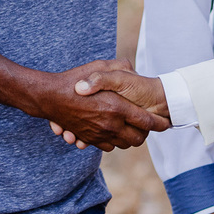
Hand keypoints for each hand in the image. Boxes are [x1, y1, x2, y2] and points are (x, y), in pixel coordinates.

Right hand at [40, 59, 168, 151]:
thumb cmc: (74, 79)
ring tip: (134, 128)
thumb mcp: (100, 66)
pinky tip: (116, 131)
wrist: (47, 97)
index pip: (146, 121)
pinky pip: (108, 147)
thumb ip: (119, 67)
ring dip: (130, 138)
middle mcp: (109, 124)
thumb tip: (133, 68)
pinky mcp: (88, 138)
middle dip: (146, 133)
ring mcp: (98, 134)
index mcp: (116, 107)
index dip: (159, 123)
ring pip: (124, 144)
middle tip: (149, 125)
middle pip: (138, 138)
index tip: (166, 122)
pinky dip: (114, 142)